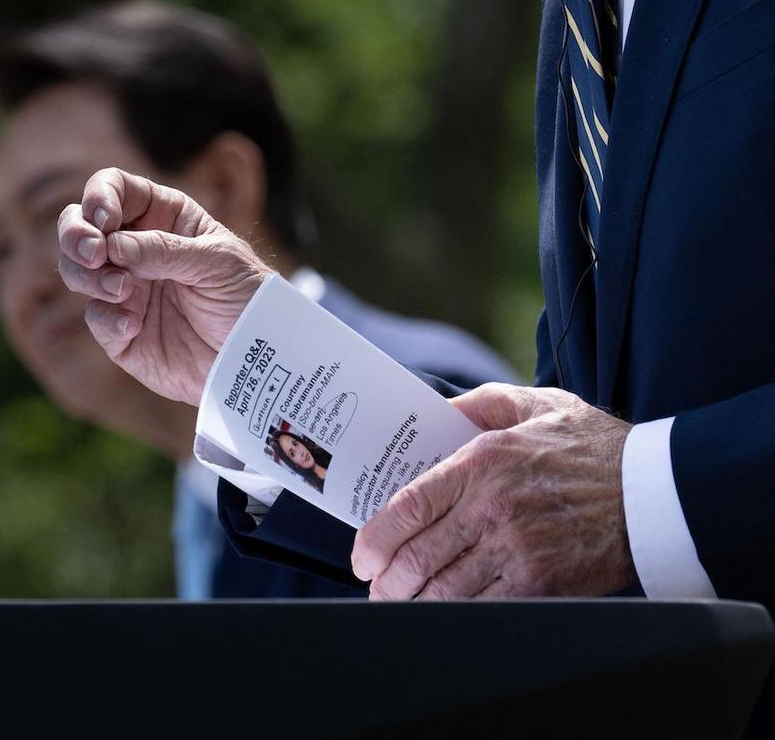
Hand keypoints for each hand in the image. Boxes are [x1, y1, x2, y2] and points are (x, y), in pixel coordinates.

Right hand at [57, 168, 273, 405]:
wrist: (256, 360)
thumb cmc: (247, 299)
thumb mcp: (217, 263)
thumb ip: (164, 250)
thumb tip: (112, 245)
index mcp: (163, 217)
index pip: (114, 189)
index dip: (99, 197)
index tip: (105, 221)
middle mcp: (136, 249)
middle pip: (80, 225)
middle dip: (74, 234)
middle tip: (93, 253)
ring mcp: (125, 289)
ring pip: (76, 270)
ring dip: (87, 276)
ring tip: (121, 289)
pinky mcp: (120, 331)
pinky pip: (95, 318)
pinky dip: (107, 319)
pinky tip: (134, 326)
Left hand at [351, 383, 637, 598]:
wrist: (658, 490)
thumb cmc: (592, 446)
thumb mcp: (534, 405)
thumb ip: (478, 405)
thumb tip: (432, 413)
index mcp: (481, 462)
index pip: (407, 507)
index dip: (375, 539)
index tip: (363, 555)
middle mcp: (492, 509)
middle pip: (417, 556)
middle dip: (387, 579)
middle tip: (377, 584)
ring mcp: (516, 550)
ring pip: (442, 589)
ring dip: (412, 601)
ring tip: (399, 602)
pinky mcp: (541, 584)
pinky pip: (481, 609)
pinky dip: (453, 616)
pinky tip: (440, 614)